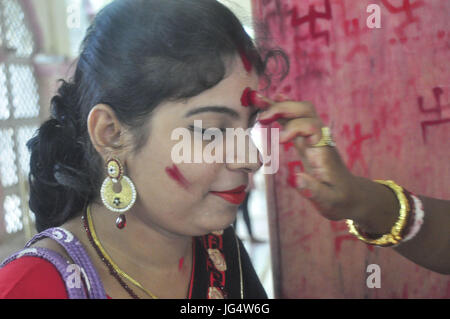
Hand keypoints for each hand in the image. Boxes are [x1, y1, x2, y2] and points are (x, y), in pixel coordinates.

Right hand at [256, 95, 361, 220]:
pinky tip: (266, 104)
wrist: (349, 194)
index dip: (294, 128)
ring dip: (278, 104)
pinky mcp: (304, 140)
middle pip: (304, 110)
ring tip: (256, 99)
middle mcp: (317, 138)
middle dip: (283, 108)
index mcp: (322, 150)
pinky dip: (278, 111)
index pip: (311, 126)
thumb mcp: (328, 200)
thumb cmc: (338, 198)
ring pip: (297, 111)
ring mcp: (311, 137)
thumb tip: (295, 178)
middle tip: (261, 118)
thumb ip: (313, 189)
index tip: (280, 141)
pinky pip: (292, 120)